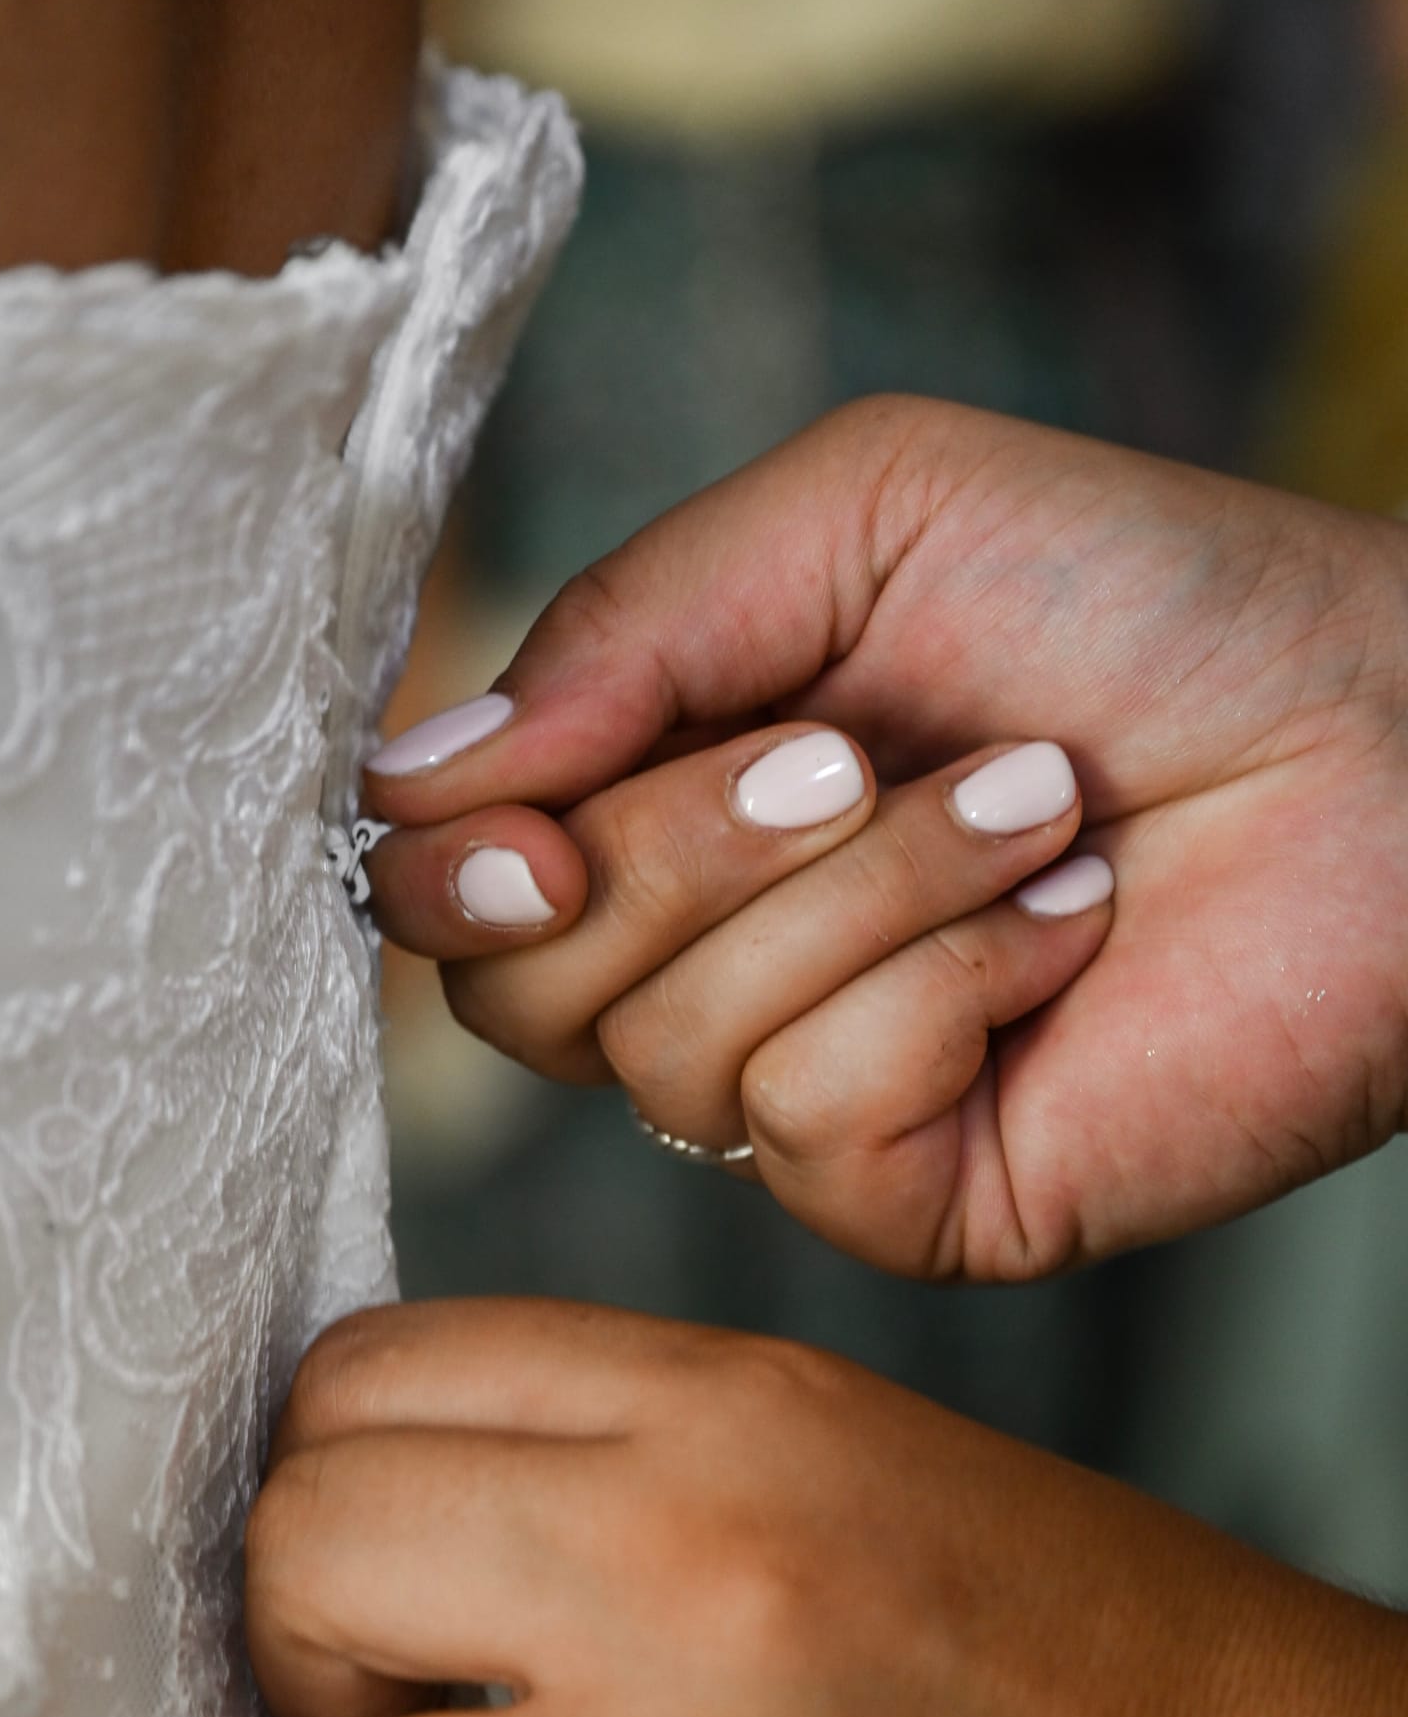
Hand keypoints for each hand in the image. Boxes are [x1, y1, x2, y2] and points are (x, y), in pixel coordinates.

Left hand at [245, 1298, 1407, 1716]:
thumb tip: (369, 1532)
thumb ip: (627, 1469)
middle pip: (297, 1560)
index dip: (333, 1504)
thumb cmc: (1104, 1694)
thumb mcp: (868, 1475)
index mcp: (736, 1413)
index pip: (360, 1382)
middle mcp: (702, 1566)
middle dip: (314, 1678)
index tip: (389, 1600)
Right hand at [360, 401, 1407, 1277]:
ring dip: (868, 892)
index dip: (451, 865)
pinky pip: (810, 1120)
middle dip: (676, 851)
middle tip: (854, 757)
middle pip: (518, 993)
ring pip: (671, 1047)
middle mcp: (712, 971)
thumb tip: (407, 784)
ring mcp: (809, 1100)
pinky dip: (945, 991)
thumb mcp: (854, 518)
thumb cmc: (1147, 601)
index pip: (450, 893)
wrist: (1397, 730)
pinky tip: (1064, 937)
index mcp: (666, 814)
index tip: (525, 816)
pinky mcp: (916, 1198)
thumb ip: (624, 625)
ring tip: (1032, 812)